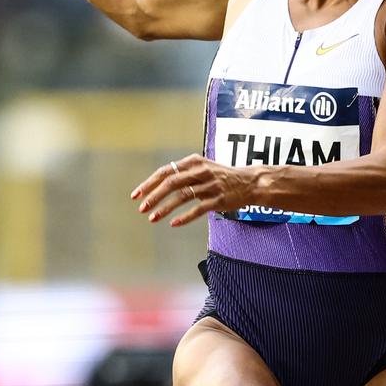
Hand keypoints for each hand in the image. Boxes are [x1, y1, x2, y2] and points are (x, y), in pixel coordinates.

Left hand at [131, 153, 251, 226]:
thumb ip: (183, 173)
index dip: (149, 183)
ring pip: (182, 196)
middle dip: (153, 196)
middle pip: (171, 182)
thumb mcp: (202, 168)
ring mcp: (210, 185)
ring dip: (165, 208)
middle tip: (141, 208)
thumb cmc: (221, 177)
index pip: (166, 171)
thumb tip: (158, 183)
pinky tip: (174, 224)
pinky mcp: (218, 199)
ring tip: (152, 218)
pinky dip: (184, 217)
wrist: (249, 183)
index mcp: (193, 162)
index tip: (136, 195)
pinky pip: (198, 209)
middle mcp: (200, 171)